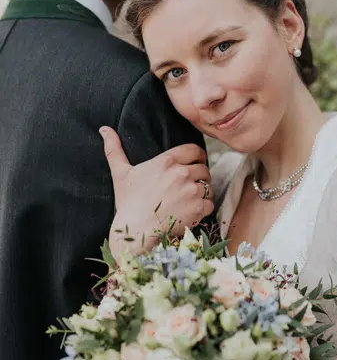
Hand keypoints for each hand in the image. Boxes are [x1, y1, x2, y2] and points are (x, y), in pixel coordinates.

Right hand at [100, 126, 213, 258]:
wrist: (136, 231)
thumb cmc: (128, 203)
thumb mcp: (120, 173)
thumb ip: (114, 149)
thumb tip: (104, 129)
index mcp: (166, 161)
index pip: (194, 150)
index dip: (197, 156)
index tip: (196, 162)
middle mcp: (181, 173)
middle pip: (203, 168)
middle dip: (199, 176)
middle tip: (191, 185)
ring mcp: (191, 190)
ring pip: (208, 186)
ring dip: (203, 192)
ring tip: (191, 199)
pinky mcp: (198, 207)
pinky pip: (210, 203)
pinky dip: (204, 208)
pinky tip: (192, 212)